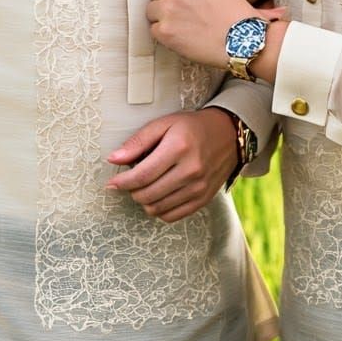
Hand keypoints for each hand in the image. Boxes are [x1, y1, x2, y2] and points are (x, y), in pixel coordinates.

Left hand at [107, 109, 236, 221]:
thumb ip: (138, 142)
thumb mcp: (164, 124)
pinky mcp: (203, 199)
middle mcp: (190, 170)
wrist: (228, 134)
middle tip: (131, 181)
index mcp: (178, 148)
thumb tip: (113, 159)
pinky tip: (159, 196)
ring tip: (146, 186)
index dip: (122, 182)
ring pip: (157, 208)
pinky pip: (172, 216)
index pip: (142, 175)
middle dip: (132, 191)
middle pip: (147, 195)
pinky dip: (160, 210)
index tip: (112, 183)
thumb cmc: (192, 127)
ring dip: (144, 201)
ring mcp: (199, 187)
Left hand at [148, 0, 284, 66]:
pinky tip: (181, 35)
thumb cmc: (235, 12)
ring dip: (162, 16)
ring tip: (181, 23)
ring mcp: (168, 9)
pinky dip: (165, 34)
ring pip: (151, 9)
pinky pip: (154, 29)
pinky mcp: (164, 31)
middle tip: (182, 9)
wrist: (242, 40)